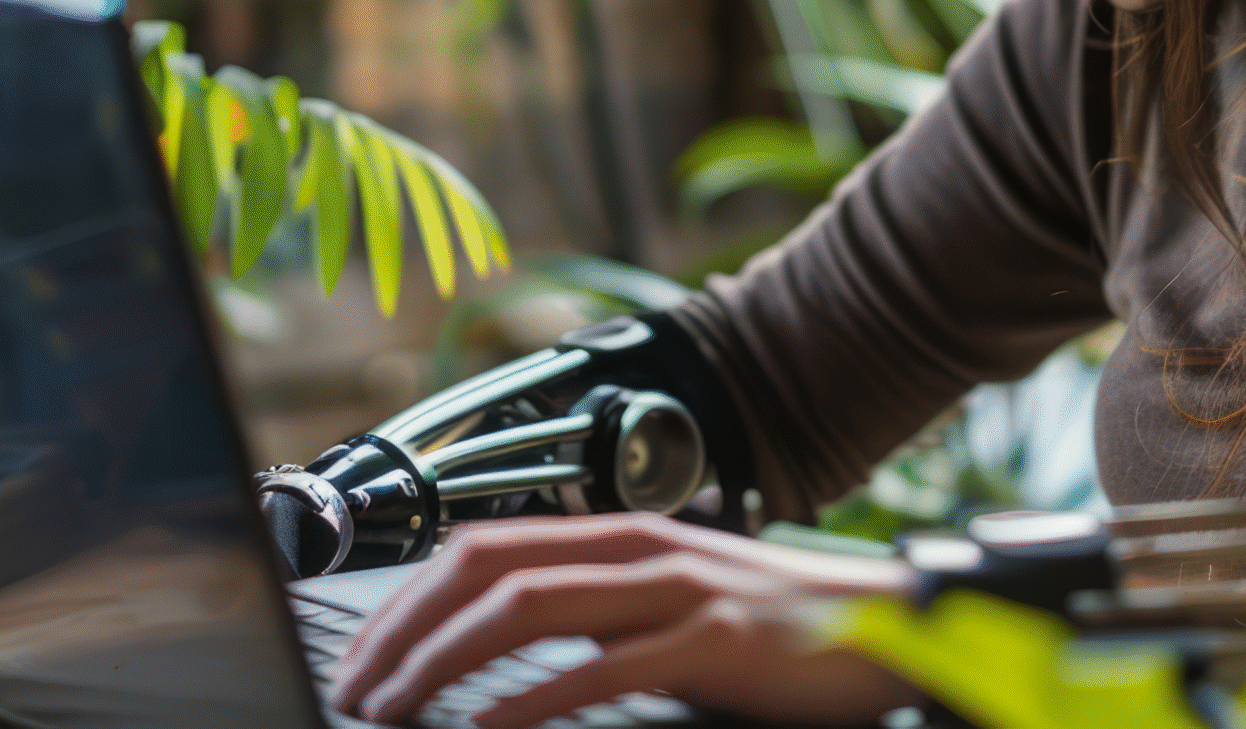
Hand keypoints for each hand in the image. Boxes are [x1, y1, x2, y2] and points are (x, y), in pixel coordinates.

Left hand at [326, 512, 923, 726]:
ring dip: (445, 662)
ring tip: (396, 708)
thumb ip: (600, 611)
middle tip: (357, 689)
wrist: (888, 623)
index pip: (484, 548)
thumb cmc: (776, 627)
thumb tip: (503, 646)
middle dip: (406, 631)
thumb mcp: (673, 601)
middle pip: (488, 571)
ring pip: (529, 610)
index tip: (364, 654)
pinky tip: (483, 726)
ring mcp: (675, 591)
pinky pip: (600, 668)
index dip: (410, 598)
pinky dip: (529, 699)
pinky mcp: (710, 643)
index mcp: (623, 535)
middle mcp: (639, 549)